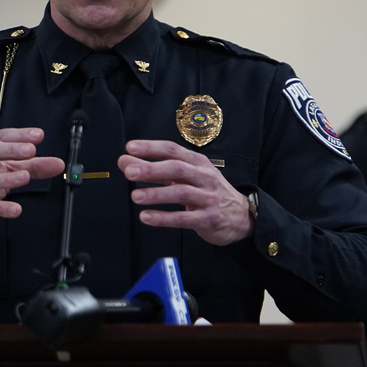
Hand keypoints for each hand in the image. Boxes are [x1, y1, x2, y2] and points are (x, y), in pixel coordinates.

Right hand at [0, 127, 64, 240]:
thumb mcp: (5, 173)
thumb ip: (31, 167)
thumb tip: (58, 164)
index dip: (19, 135)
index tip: (38, 135)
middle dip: (10, 150)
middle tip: (31, 151)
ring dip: (7, 178)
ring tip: (25, 177)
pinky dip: (1, 208)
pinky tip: (16, 210)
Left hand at [118, 139, 251, 245]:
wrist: (241, 216)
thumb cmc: (208, 192)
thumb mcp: (187, 176)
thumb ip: (157, 170)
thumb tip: (126, 162)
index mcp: (197, 162)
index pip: (172, 150)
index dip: (151, 147)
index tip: (131, 148)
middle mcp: (203, 177)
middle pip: (176, 168)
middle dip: (152, 169)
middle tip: (129, 172)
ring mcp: (207, 198)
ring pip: (181, 192)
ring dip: (156, 194)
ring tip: (135, 196)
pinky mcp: (208, 219)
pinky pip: (183, 218)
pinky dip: (163, 218)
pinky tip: (147, 217)